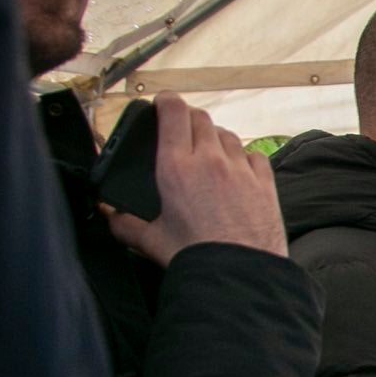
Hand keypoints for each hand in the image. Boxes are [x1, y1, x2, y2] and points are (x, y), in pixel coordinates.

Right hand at [104, 93, 286, 265]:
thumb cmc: (196, 258)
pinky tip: (237, 171)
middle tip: (181, 130)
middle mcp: (210, 160)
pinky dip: (243, 157)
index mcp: (176, 167)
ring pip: (227, 135)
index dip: (166, 101)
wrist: (240, 275)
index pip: (173, 113)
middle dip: (188, 119)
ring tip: (208, 153)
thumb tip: (110, 216)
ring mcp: (240, 169)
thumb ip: (125, 224)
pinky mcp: (264, 183)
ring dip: (215, 137)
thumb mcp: (150, 241)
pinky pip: (254, 155)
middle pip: (201, 118)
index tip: (161, 103)